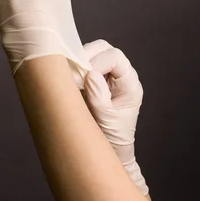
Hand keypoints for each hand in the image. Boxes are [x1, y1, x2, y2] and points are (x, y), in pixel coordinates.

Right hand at [82, 39, 148, 196]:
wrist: (109, 151)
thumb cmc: (112, 139)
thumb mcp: (106, 121)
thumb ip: (99, 98)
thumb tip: (91, 74)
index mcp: (130, 84)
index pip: (115, 57)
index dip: (98, 62)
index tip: (83, 78)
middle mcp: (120, 76)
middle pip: (104, 49)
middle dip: (86, 57)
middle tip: (73, 76)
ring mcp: (106, 76)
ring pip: (92, 52)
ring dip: (79, 62)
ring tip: (70, 80)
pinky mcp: (93, 79)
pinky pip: (83, 63)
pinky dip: (74, 67)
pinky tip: (69, 81)